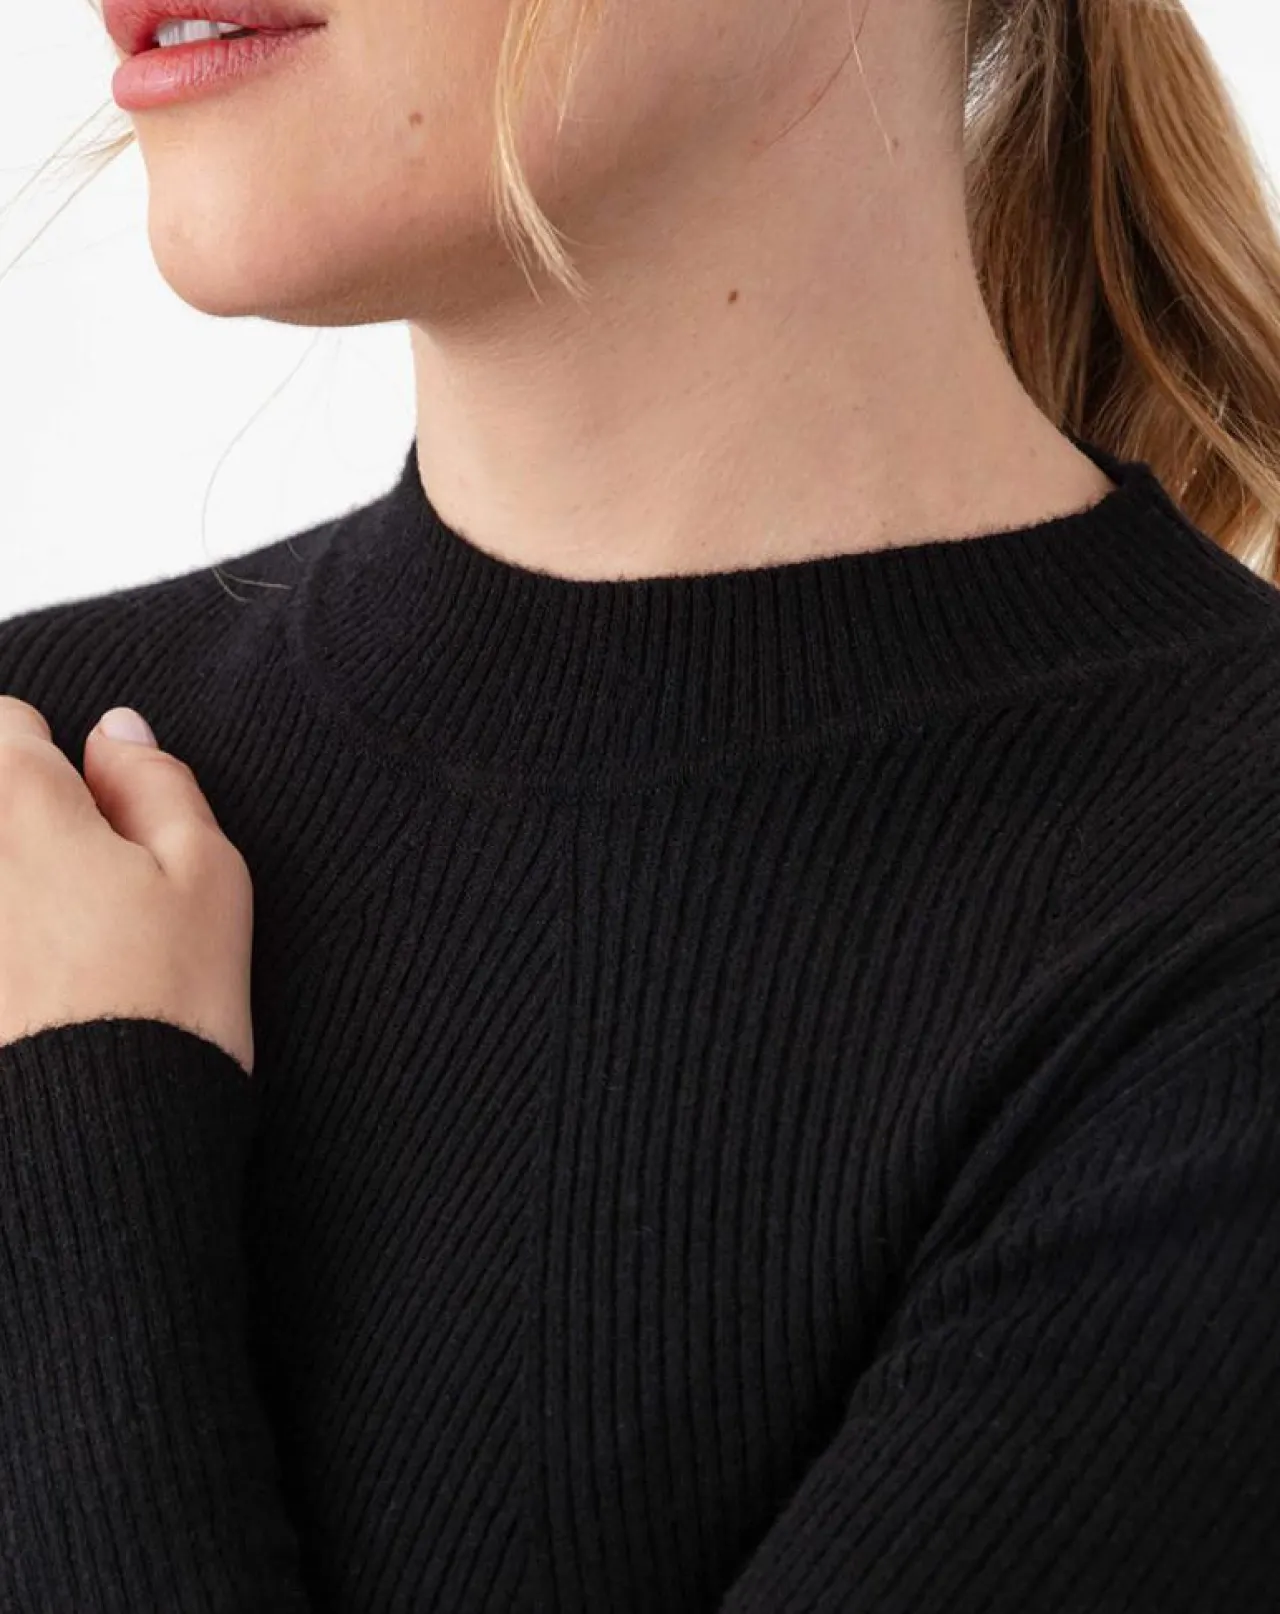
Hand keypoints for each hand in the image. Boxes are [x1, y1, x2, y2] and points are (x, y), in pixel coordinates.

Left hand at [0, 695, 254, 1075]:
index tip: (90, 811)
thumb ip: (156, 782)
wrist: (99, 1143)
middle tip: (77, 891)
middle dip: (26, 831)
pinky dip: (13, 953)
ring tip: (56, 952)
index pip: (6, 723)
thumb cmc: (168, 1004)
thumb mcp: (209, 874)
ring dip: (19, 896)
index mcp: (20, 805)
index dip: (52, 757)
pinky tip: (29, 999)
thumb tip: (114, 733)